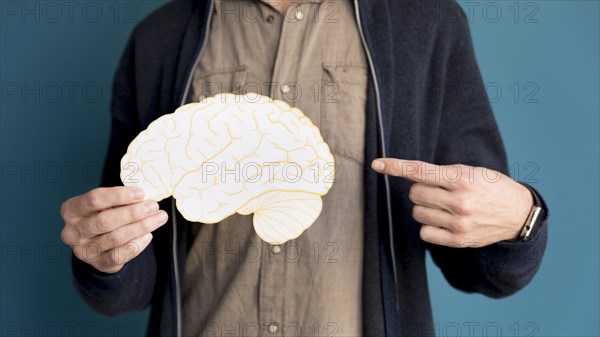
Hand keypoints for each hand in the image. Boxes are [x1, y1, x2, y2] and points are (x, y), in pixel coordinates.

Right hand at [60, 186, 167, 272]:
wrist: (98, 246)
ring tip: (159, 217)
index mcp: (71, 210)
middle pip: (105, 221)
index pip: (94, 199)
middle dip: (133, 213)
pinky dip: (136, 245)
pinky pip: (119, 255)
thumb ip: (119, 200)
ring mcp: (84, 250)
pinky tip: (148, 235)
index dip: (119, 196)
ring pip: (115, 238)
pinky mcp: (98, 264)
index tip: (141, 193)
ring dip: (141, 226)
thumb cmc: (104, 216)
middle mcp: (73, 231)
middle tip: (153, 206)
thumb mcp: (105, 204)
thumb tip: (144, 197)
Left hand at [371, 159, 532, 246]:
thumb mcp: (470, 172)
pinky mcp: (458, 240)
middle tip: (438, 190)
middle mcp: (460, 202)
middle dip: (420, 190)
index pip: (420, 171)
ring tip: (444, 206)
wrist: (517, 214)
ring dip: (425, 208)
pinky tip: (443, 221)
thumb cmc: (489, 188)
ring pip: (417, 213)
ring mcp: (459, 223)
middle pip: (414, 194)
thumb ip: (440, 173)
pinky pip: (424, 232)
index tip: (377, 164)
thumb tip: (407, 174)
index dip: (396, 167)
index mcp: (462, 179)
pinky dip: (429, 226)